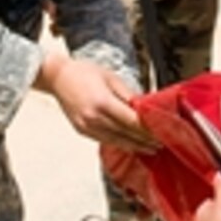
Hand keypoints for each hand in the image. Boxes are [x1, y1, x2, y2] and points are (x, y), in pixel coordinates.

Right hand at [38, 54, 159, 152]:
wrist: (58, 77)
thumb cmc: (85, 72)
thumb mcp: (111, 78)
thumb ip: (128, 95)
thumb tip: (145, 108)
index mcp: (103, 102)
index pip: (132, 122)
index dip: (148, 129)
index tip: (162, 131)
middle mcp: (94, 118)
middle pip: (126, 134)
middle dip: (145, 140)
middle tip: (162, 143)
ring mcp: (87, 127)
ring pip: (117, 142)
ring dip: (135, 146)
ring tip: (151, 148)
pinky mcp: (83, 131)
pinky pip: (106, 141)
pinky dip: (121, 143)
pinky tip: (131, 144)